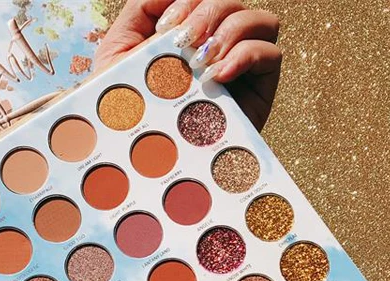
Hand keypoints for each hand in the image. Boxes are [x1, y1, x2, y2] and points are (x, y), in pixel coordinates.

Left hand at [95, 0, 280, 129]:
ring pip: (258, 20)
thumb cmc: (126, 108)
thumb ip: (141, 11)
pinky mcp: (258, 91)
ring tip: (200, 61)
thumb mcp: (119, 53)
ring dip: (228, 31)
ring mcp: (241, 65)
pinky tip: (219, 75)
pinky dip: (247, 56)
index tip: (164, 29)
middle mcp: (218, 44)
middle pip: (230, 2)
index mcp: (189, 32)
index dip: (188, 1)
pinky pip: (270, 54)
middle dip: (205, 13)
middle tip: (181, 42)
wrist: (136, 157)